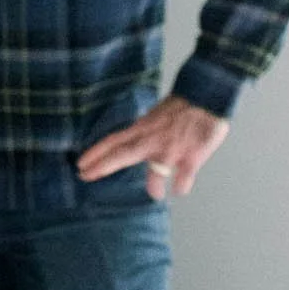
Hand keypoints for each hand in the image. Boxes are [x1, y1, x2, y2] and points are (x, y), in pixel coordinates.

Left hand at [76, 96, 228, 198]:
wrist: (207, 94)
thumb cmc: (185, 104)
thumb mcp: (158, 114)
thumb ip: (146, 131)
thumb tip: (137, 143)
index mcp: (144, 128)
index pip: (114, 141)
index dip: (96, 152)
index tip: (81, 164)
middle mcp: (152, 140)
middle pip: (122, 155)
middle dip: (102, 166)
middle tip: (85, 176)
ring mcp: (171, 149)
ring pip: (155, 172)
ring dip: (153, 186)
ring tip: (155, 195)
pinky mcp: (191, 157)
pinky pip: (183, 178)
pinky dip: (181, 186)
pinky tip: (180, 190)